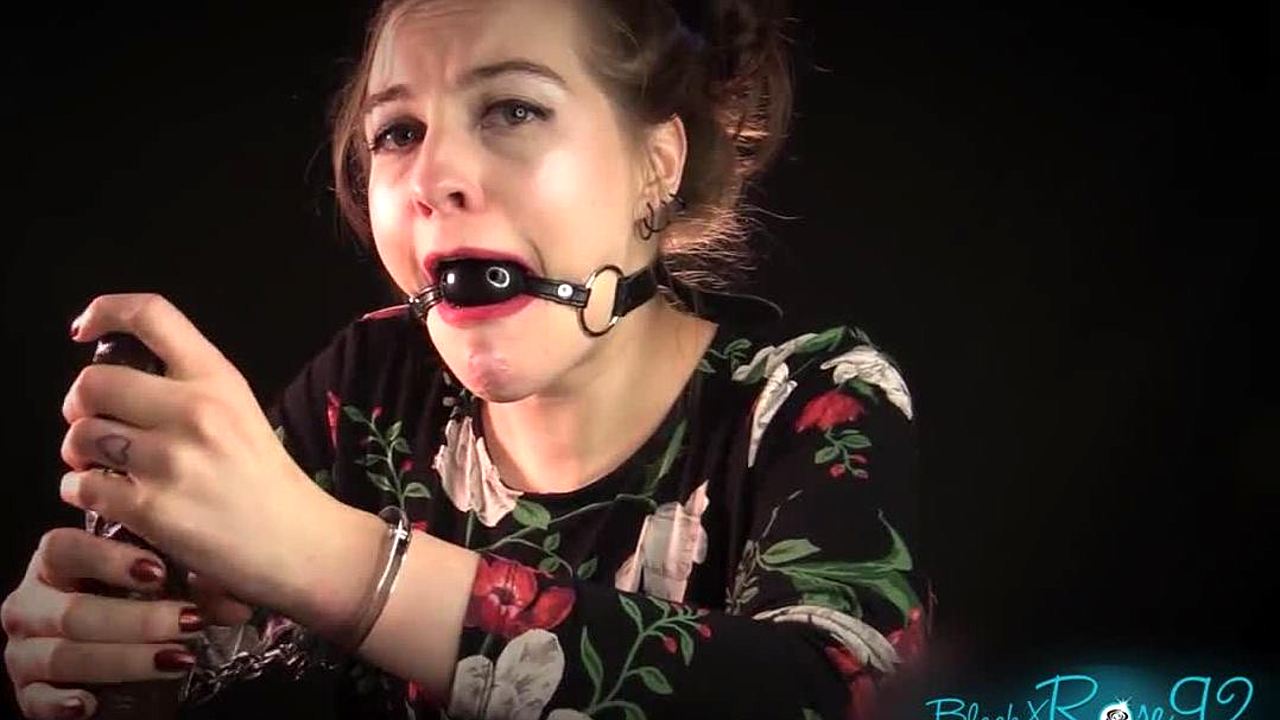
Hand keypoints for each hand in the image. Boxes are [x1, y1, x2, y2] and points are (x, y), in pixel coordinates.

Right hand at [2, 527, 251, 718]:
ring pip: (64, 655)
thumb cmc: (137, 613)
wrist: (117, 667)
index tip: (159, 572)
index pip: (65, 548)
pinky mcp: (25, 692)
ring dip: (124, 659)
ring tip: (176, 660)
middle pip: (73, 610)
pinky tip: (92, 701)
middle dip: (137, 619)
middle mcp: (32, 602)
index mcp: (58, 563)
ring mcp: (24, 649)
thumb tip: (236, 604)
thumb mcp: (162, 594)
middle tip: (190, 623)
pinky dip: (64, 702)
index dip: (109, 560)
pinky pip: (36, 699)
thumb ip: (193, 589)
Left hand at [58, 293, 340, 615]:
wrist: (300, 542)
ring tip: (101, 467)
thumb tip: (117, 384)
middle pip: (93, 382)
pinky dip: (83, 493)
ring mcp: (171, 461)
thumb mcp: (240, 412)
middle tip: (94, 425)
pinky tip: (107, 497)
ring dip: (78, 454)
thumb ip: (189, 390)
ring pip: (81, 436)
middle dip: (79, 406)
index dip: (104, 311)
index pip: (151, 314)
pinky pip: (84, 487)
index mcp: (218, 380)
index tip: (85, 331)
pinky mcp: (153, 508)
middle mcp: (195, 411)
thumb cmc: (268, 480)